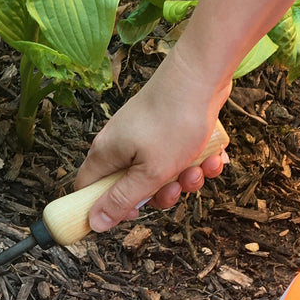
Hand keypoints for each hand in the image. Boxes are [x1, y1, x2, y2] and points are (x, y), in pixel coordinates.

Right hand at [75, 48, 229, 231]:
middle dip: (159, 194)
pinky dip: (196, 161)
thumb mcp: (150, 172)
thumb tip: (94, 223)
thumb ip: (122, 200)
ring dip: (183, 179)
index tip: (132, 214)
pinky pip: (178, 158)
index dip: (104, 208)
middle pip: (131, 187)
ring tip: (199, 167)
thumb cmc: (174, 120)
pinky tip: (211, 155)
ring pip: (160, 175)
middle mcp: (121, 144)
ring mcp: (145, 136)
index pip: (87, 189)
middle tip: (174, 187)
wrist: (202, 75)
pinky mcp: (167, 129)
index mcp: (107, 154)